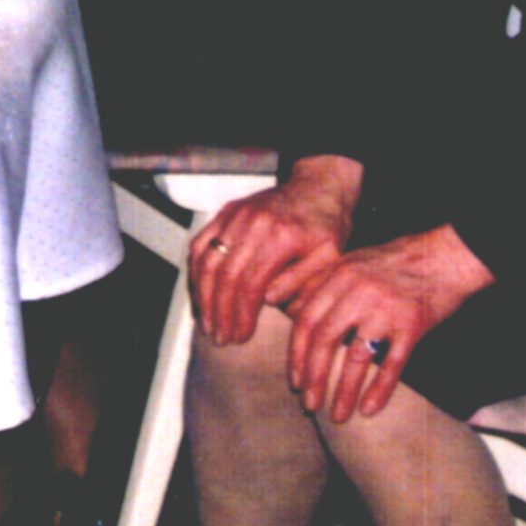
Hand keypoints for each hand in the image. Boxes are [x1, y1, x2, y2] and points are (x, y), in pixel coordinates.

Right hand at [190, 157, 361, 347]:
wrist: (317, 187)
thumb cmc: (326, 227)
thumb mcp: (329, 258)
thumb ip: (301, 281)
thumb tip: (268, 300)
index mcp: (281, 237)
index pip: (250, 283)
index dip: (241, 314)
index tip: (240, 337)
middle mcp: (252, 223)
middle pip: (224, 275)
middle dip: (219, 311)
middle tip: (220, 337)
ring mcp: (234, 215)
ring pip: (206, 261)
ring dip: (203, 296)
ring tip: (207, 323)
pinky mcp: (224, 213)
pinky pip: (200, 244)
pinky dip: (195, 272)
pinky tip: (199, 295)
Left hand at [283, 225, 494, 422]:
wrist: (446, 255)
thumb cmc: (398, 260)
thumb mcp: (354, 262)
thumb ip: (326, 286)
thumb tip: (294, 315)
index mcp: (339, 276)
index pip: (306, 320)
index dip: (296, 353)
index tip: (294, 379)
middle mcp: (357, 292)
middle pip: (324, 341)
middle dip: (313, 377)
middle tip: (308, 404)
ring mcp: (385, 309)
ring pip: (356, 357)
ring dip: (342, 391)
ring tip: (336, 416)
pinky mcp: (413, 325)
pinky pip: (392, 364)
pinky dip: (379, 390)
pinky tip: (369, 409)